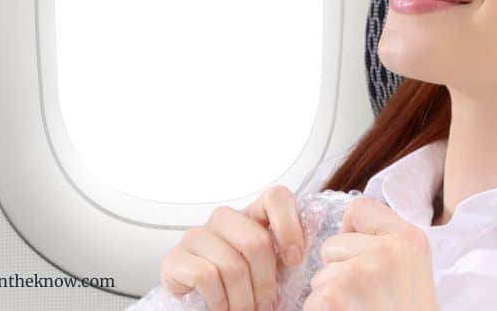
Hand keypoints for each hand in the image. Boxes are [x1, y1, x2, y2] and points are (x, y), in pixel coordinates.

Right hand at [159, 184, 305, 310]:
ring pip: (231, 265)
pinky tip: (222, 308)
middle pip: (256, 242)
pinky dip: (220, 302)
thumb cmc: (242, 284)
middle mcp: (224, 218)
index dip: (290, 227)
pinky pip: (206, 277)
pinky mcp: (175, 258)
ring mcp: (197, 235)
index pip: (276, 196)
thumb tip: (321, 235)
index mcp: (252, 214)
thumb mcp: (272, 267)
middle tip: (268, 306)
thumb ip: (290, 250)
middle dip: (266, 283)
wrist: (200, 302)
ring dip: (243, 300)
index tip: (294, 261)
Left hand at [303, 196, 438, 310]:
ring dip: (331, 297)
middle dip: (340, 271)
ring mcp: (358, 273)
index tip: (363, 256)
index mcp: (410, 240)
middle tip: (367, 299)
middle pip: (333, 244)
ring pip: (320, 275)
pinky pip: (311, 299)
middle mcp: (386, 251)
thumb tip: (346, 227)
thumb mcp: (412, 271)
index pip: (359, 210)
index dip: (352, 233)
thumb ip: (386, 244)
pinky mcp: (334, 297)